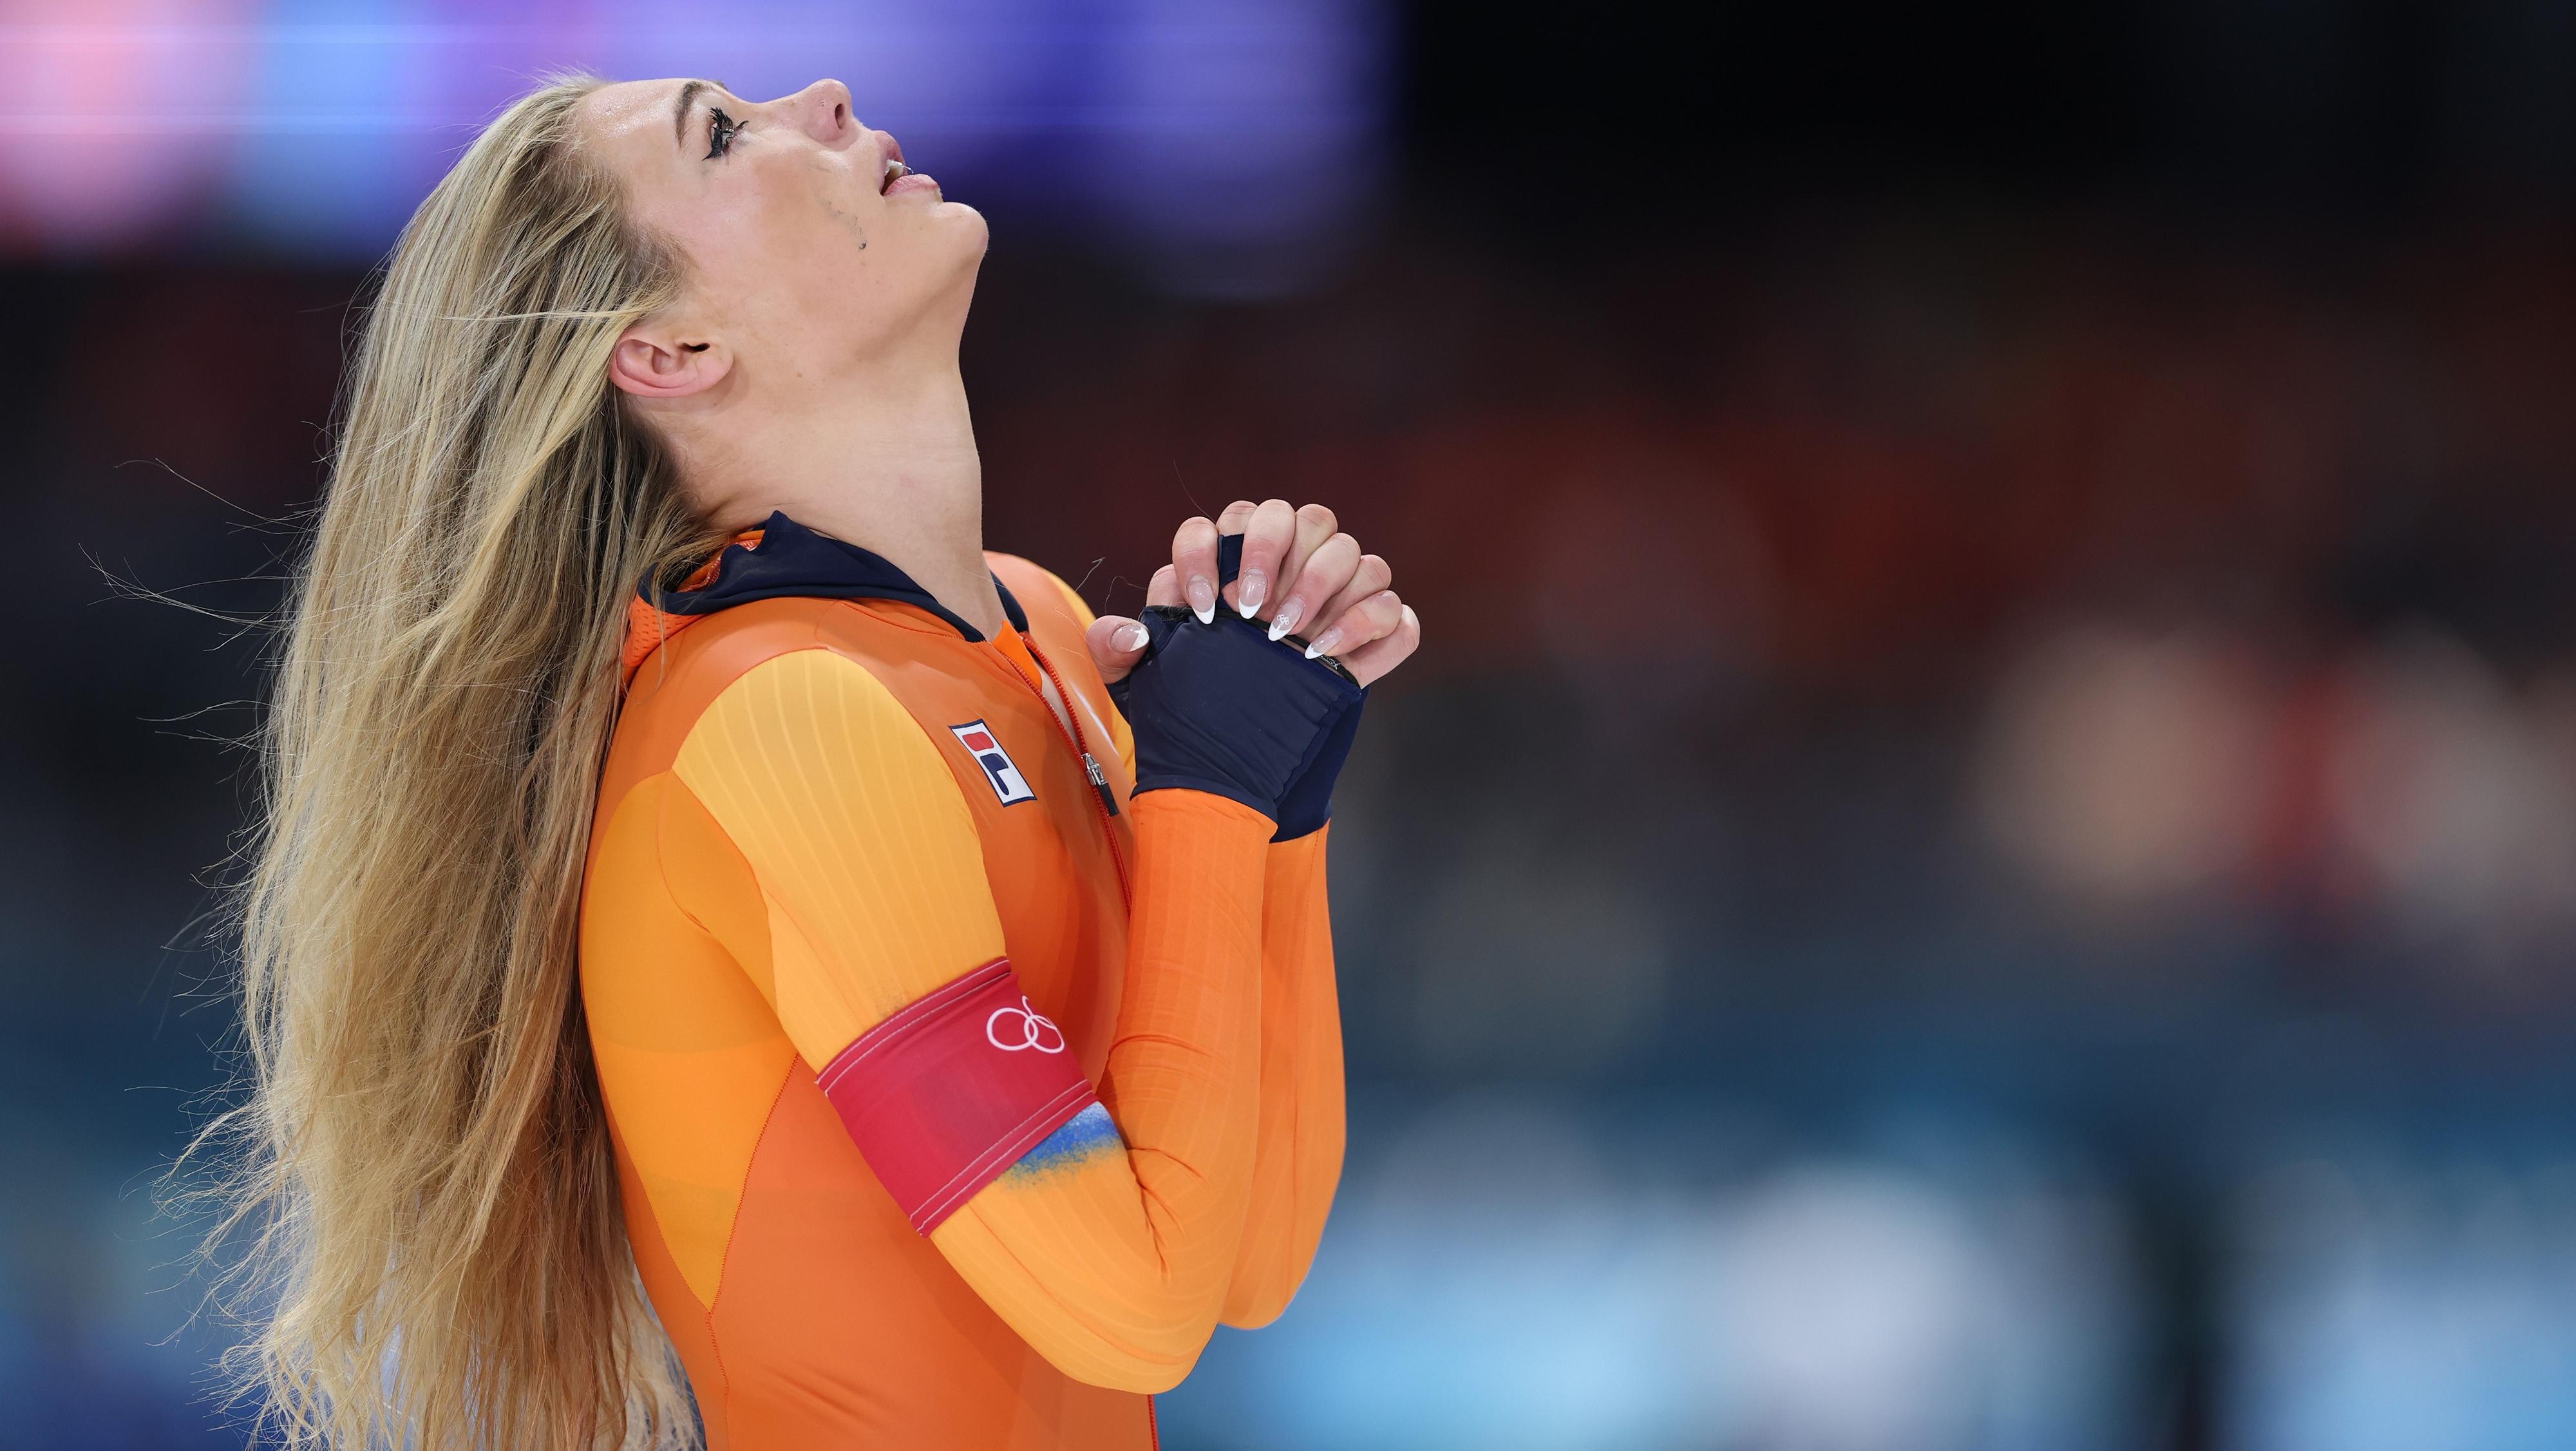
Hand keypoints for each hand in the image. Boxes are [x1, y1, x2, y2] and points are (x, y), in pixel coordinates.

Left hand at [1087, 500, 1422, 687]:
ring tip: (1290, 639)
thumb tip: (1135, 628)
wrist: (1232, 762)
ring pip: (1353, 553)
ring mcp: (1337, 599)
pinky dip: (1368, 627)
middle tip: (1252, 611)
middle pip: (1299, 517)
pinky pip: (1394, 613)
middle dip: (1274, 554)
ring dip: (1322, 586)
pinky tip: (1328, 660)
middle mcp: (1291, 567)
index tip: (1204, 607)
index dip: (1209, 553)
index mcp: (1232, 561)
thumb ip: (1117, 648)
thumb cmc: (1187, 703)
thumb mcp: (1140, 683)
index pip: (1224, 523)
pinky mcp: (1372, 638)